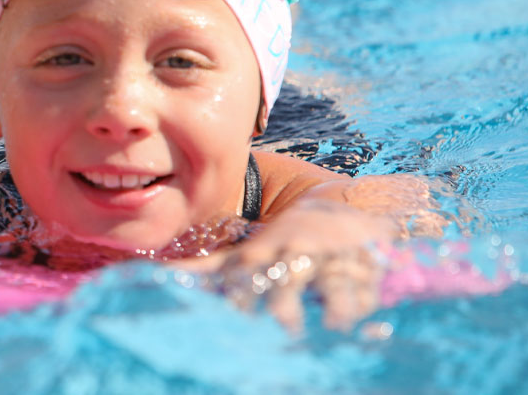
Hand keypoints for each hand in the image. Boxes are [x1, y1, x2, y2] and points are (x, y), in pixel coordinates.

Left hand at [183, 198, 393, 333]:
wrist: (332, 205)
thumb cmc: (279, 240)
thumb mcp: (244, 251)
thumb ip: (206, 267)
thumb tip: (158, 275)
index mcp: (265, 252)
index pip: (250, 273)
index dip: (243, 292)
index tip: (236, 313)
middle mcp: (296, 253)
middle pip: (290, 276)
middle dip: (287, 297)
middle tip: (283, 321)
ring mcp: (331, 257)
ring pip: (333, 279)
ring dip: (335, 300)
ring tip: (336, 322)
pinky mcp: (363, 262)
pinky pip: (369, 282)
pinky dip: (368, 298)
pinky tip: (367, 316)